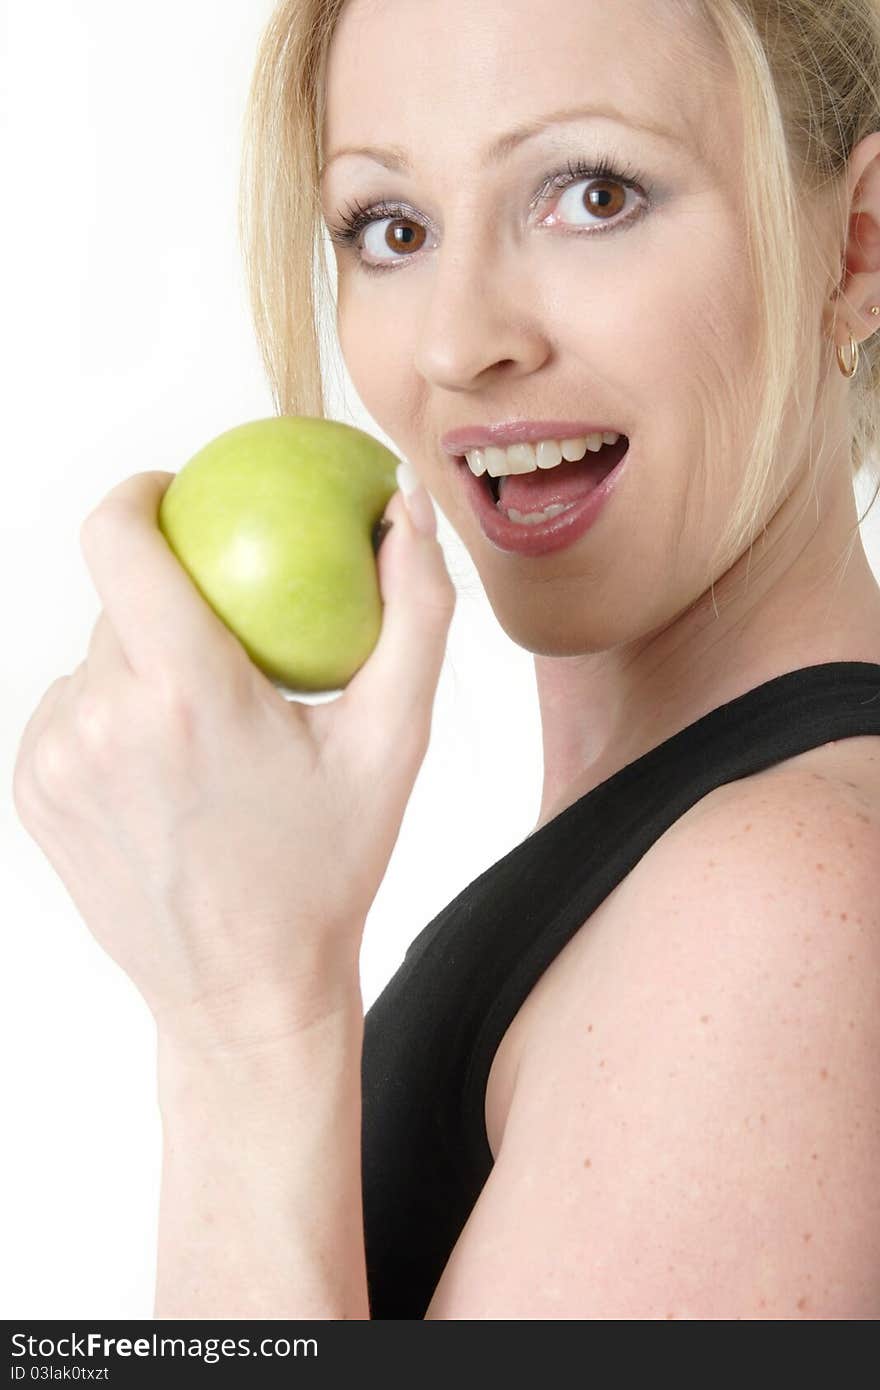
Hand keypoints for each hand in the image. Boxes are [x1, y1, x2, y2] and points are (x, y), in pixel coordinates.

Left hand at [12, 470, 454, 1047]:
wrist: (244, 991)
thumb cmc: (328, 866)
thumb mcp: (393, 742)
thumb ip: (413, 613)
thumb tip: (405, 509)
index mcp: (186, 694)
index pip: (120, 538)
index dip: (140, 494)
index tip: (175, 494)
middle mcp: (101, 721)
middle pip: (119, 603)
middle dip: (173, 604)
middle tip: (233, 650)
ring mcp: (56, 762)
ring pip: (93, 660)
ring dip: (144, 668)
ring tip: (205, 734)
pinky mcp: (32, 795)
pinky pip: (69, 714)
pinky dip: (113, 718)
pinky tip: (165, 773)